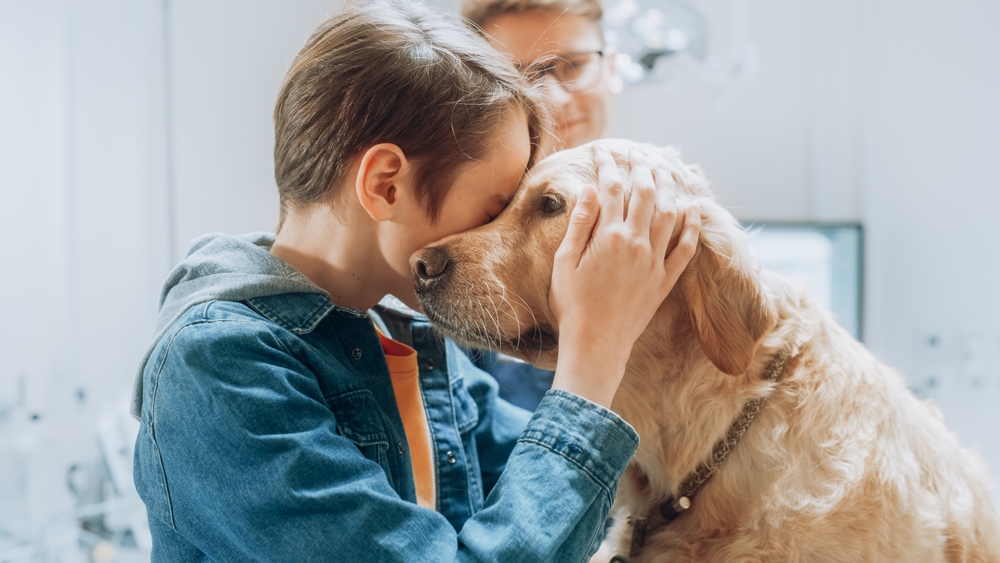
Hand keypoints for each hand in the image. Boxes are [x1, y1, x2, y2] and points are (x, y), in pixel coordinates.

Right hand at [549, 146, 700, 407]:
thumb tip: (590, 190)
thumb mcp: (565, 262)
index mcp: (608, 236)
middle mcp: (636, 243)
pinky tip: (694, 209)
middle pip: (645, 195)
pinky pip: (685, 248)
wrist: (596, 344)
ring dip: (668, 188)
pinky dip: (692, 227)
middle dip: (642, 169)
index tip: (606, 153)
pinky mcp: (664, 280)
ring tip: (665, 170)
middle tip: (639, 154)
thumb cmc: (572, 305)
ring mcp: (654, 262)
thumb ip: (579, 223)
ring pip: (668, 214)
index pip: (612, 189)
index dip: (610, 167)